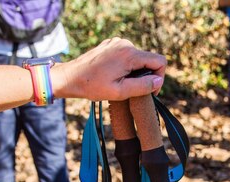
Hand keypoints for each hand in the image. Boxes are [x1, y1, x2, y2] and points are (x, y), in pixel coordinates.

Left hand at [51, 38, 166, 100]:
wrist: (70, 77)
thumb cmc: (92, 86)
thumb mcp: (120, 92)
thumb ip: (142, 86)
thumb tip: (158, 81)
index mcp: (130, 54)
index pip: (159, 61)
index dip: (159, 78)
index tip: (150, 90)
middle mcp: (125, 44)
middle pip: (148, 60)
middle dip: (144, 76)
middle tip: (129, 89)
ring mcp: (117, 43)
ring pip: (137, 59)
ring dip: (133, 72)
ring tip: (118, 82)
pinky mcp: (110, 45)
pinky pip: (126, 55)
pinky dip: (124, 66)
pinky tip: (112, 75)